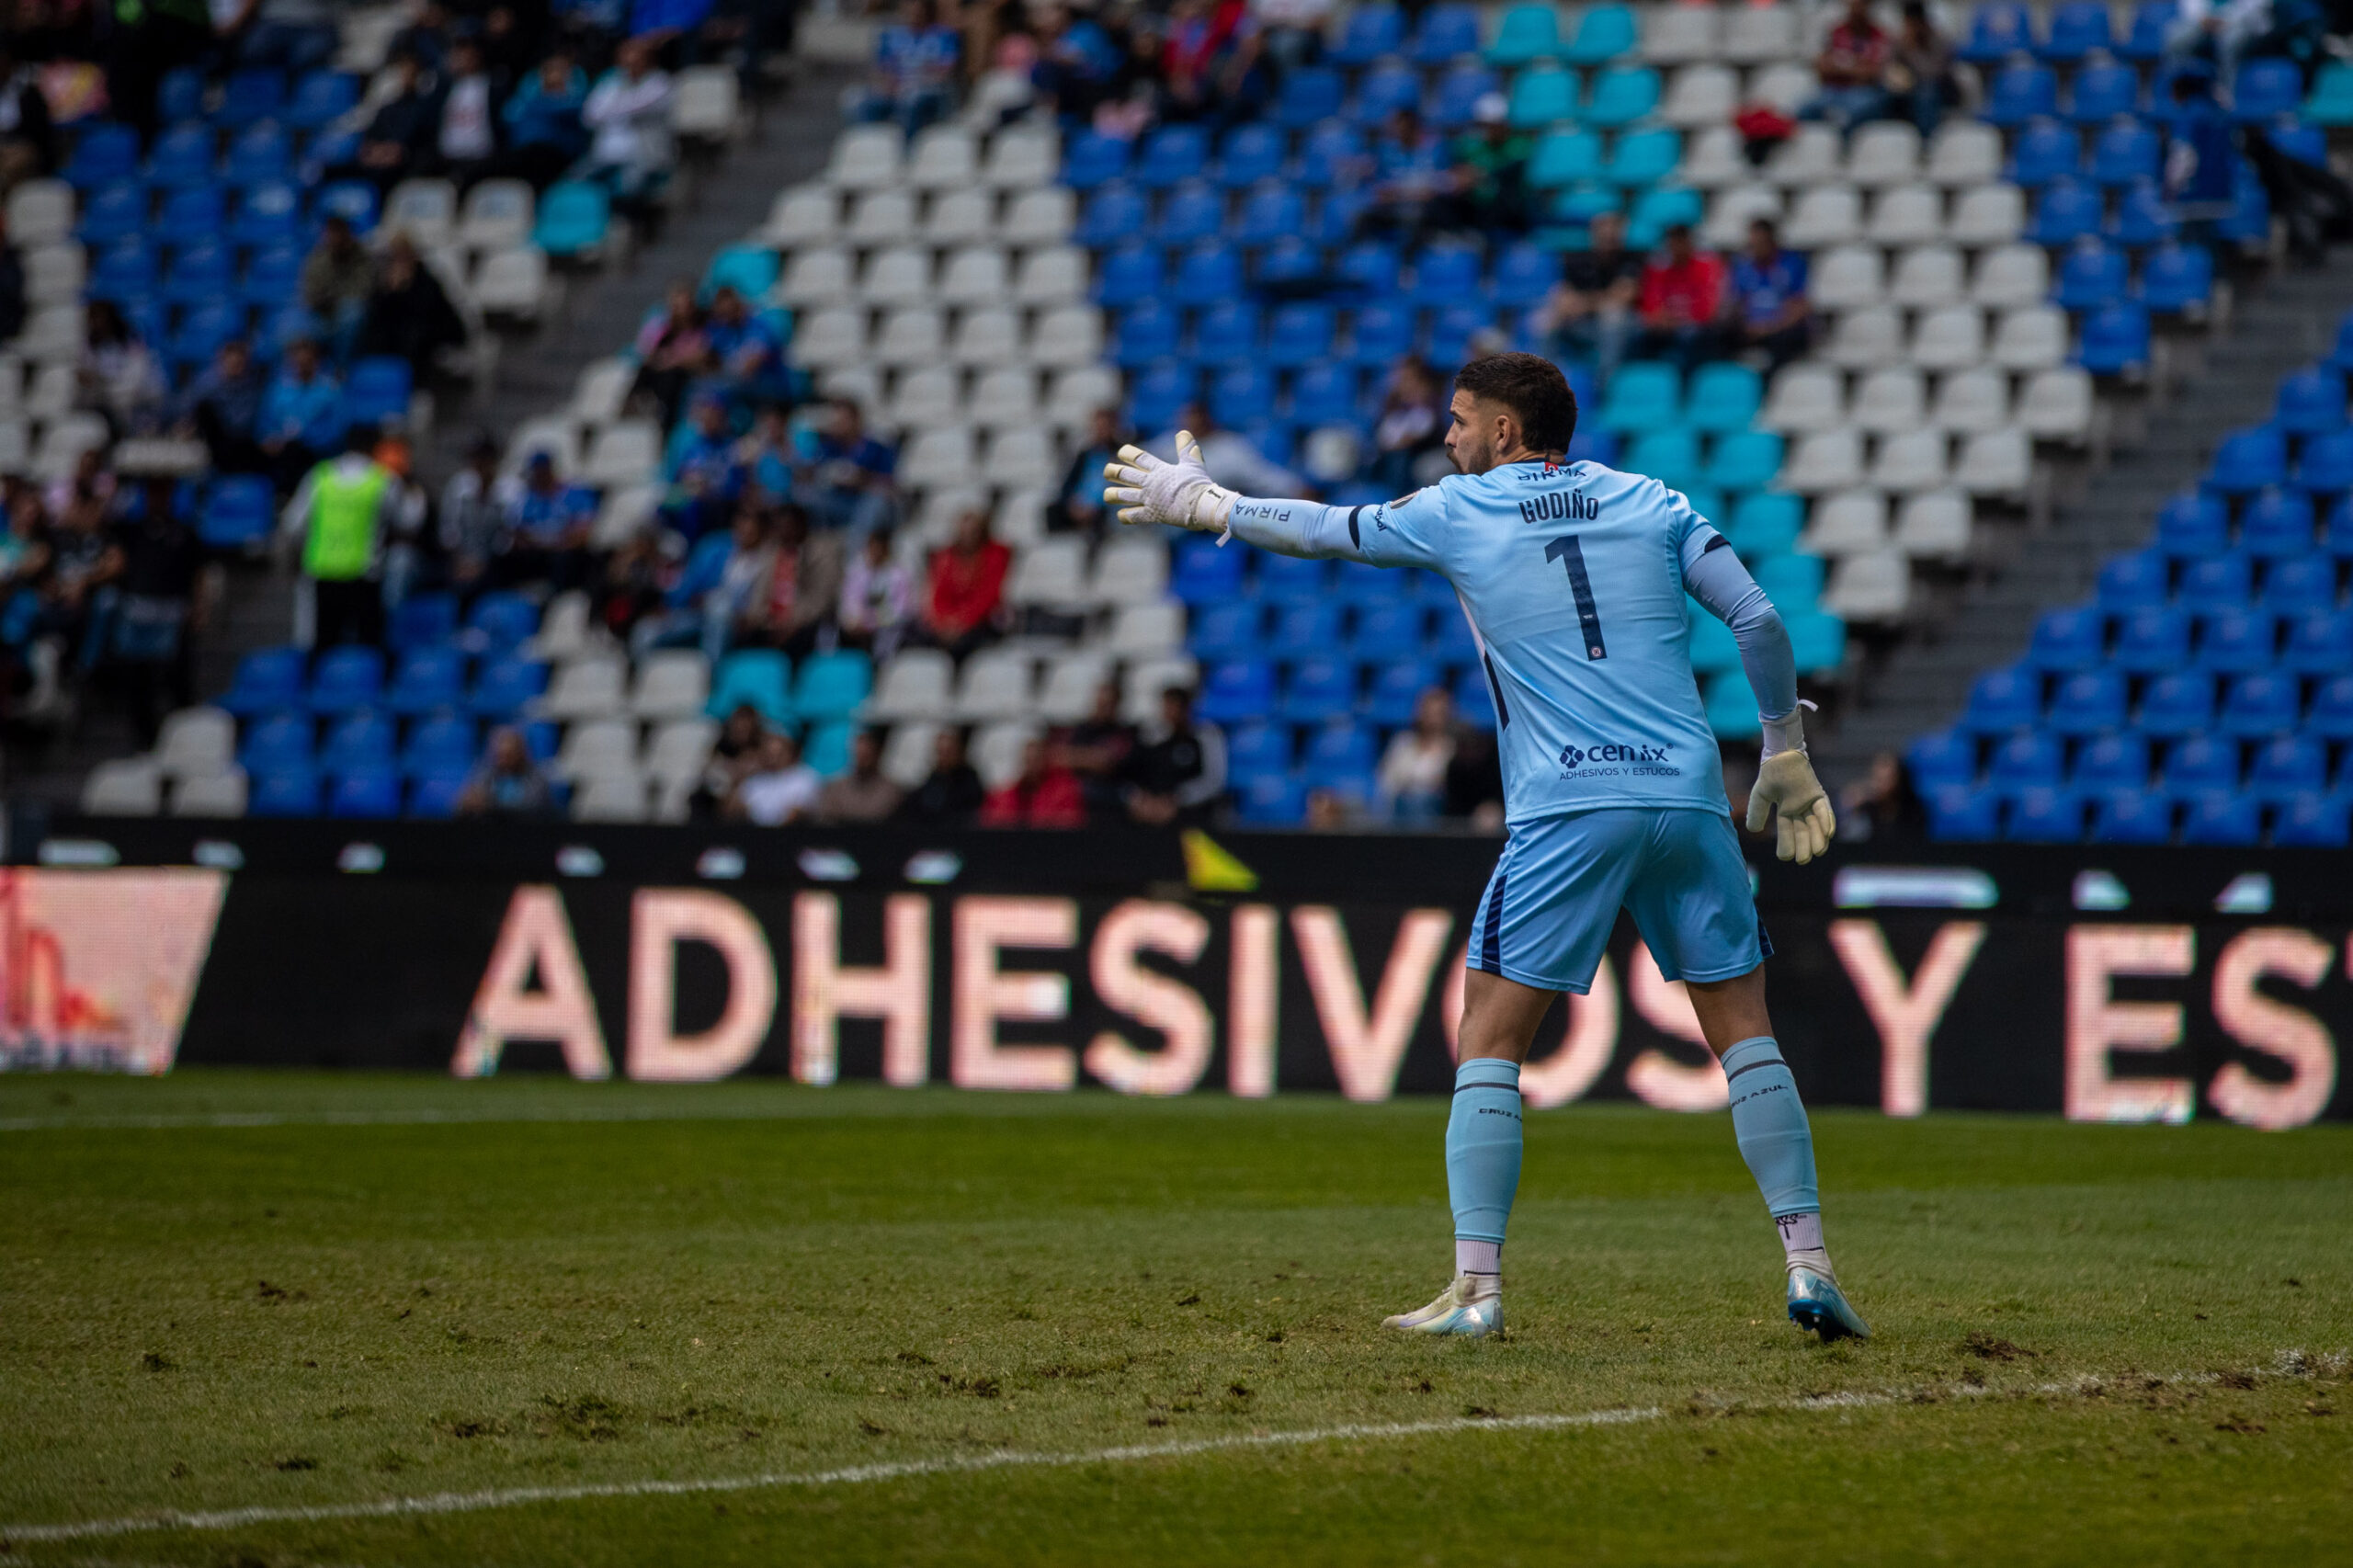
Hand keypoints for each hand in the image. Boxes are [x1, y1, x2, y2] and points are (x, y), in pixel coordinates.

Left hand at [1103, 431, 1236, 532]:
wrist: (1201, 505)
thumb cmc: (1199, 484)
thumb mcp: (1193, 463)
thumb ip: (1186, 448)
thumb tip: (1183, 432)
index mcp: (1159, 470)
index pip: (1139, 457)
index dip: (1128, 453)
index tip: (1121, 452)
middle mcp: (1150, 483)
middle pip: (1125, 475)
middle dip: (1113, 472)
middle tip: (1107, 471)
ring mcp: (1149, 499)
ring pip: (1123, 495)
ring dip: (1113, 494)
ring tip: (1107, 495)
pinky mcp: (1151, 515)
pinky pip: (1133, 516)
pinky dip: (1125, 516)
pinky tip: (1121, 515)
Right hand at [1745, 748, 1836, 863]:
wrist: (1781, 756)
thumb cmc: (1771, 774)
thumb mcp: (1760, 796)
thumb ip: (1757, 812)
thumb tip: (1753, 830)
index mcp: (1786, 811)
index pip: (1787, 832)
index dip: (1786, 845)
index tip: (1785, 857)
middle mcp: (1799, 809)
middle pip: (1803, 831)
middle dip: (1804, 846)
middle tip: (1803, 860)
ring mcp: (1810, 802)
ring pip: (1816, 824)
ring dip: (1818, 838)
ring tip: (1818, 852)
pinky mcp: (1818, 794)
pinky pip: (1824, 809)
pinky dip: (1827, 821)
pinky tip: (1828, 833)